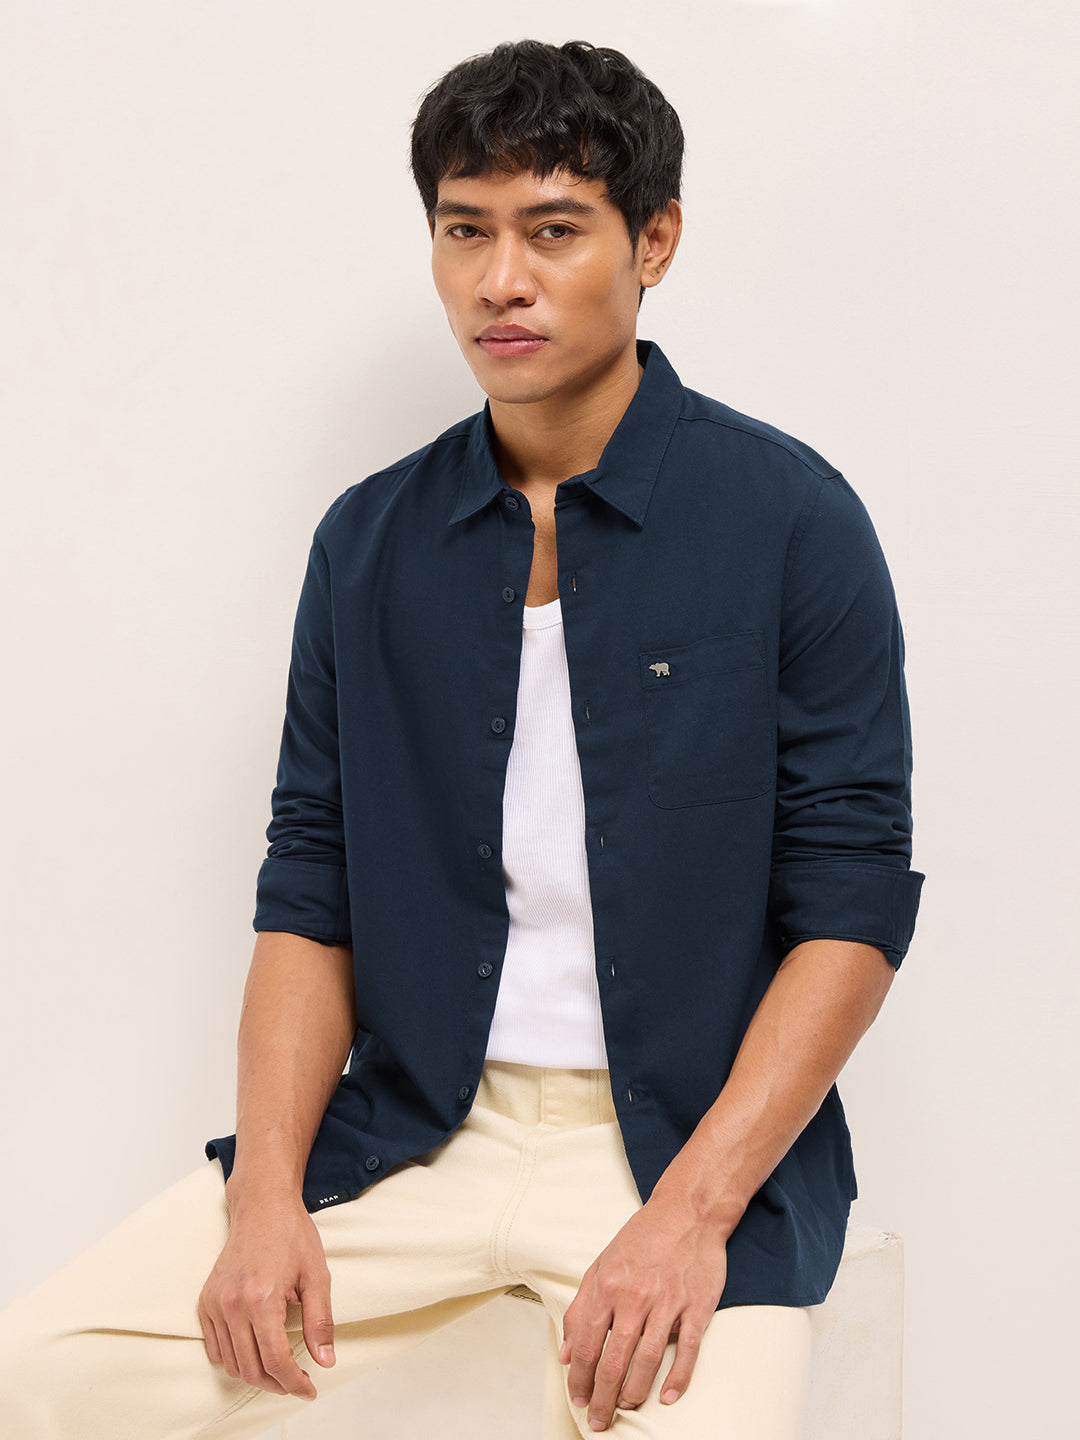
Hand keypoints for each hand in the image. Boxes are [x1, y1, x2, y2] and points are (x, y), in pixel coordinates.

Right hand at [198, 1189, 334, 1400]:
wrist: (262, 1206)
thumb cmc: (292, 1235)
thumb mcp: (317, 1275)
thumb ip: (319, 1321)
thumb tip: (326, 1360)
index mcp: (262, 1298)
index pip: (276, 1361)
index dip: (295, 1383)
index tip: (309, 1389)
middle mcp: (232, 1304)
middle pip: (252, 1369)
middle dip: (277, 1385)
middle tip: (298, 1383)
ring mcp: (214, 1303)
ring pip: (231, 1363)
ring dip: (257, 1375)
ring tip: (280, 1371)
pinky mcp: (205, 1301)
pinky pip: (215, 1347)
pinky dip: (235, 1359)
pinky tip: (256, 1352)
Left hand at [558, 1196, 727, 1431]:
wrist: (687, 1212)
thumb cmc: (642, 1239)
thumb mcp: (600, 1265)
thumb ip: (580, 1308)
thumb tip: (565, 1351)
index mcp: (607, 1286)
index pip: (586, 1344)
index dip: (579, 1377)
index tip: (577, 1398)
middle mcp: (635, 1296)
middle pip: (614, 1359)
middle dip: (602, 1396)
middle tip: (599, 1419)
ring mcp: (667, 1302)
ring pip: (648, 1359)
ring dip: (635, 1391)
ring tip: (626, 1407)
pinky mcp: (696, 1306)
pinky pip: (687, 1349)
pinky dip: (678, 1377)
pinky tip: (668, 1396)